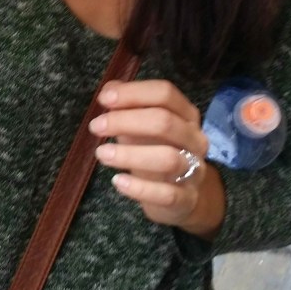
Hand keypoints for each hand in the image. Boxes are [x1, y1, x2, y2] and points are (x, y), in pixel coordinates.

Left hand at [91, 80, 218, 231]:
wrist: (179, 196)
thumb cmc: (155, 150)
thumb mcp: (140, 124)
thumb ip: (127, 104)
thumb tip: (109, 90)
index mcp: (186, 114)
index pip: (165, 93)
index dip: (133, 93)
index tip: (104, 99)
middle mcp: (195, 139)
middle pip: (164, 122)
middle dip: (125, 121)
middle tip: (96, 126)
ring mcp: (194, 170)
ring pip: (168, 158)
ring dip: (130, 155)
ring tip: (102, 154)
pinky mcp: (186, 199)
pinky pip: (167, 194)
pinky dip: (140, 188)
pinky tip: (118, 181)